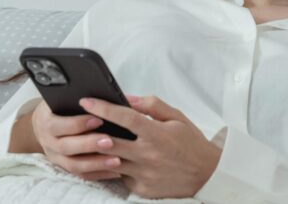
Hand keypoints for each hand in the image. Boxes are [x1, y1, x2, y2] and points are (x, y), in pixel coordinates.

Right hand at [30, 100, 122, 180]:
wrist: (45, 122)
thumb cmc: (60, 106)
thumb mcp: (64, 97)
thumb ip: (85, 98)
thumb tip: (111, 96)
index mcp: (46, 122)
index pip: (59, 125)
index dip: (78, 123)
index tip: (99, 119)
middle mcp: (48, 142)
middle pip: (66, 147)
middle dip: (89, 144)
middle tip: (110, 141)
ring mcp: (56, 157)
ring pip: (74, 165)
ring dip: (96, 163)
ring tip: (117, 160)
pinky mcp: (65, 168)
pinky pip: (82, 175)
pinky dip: (99, 174)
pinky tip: (117, 171)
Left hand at [78, 95, 222, 198]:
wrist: (207, 176)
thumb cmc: (191, 144)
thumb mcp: (178, 118)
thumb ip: (152, 106)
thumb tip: (128, 98)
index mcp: (157, 134)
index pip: (125, 118)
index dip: (103, 108)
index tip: (87, 101)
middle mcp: (148, 155)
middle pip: (109, 142)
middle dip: (91, 132)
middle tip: (80, 123)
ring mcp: (144, 174)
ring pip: (110, 161)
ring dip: (100, 151)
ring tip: (92, 140)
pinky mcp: (142, 189)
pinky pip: (120, 176)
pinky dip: (115, 167)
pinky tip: (114, 159)